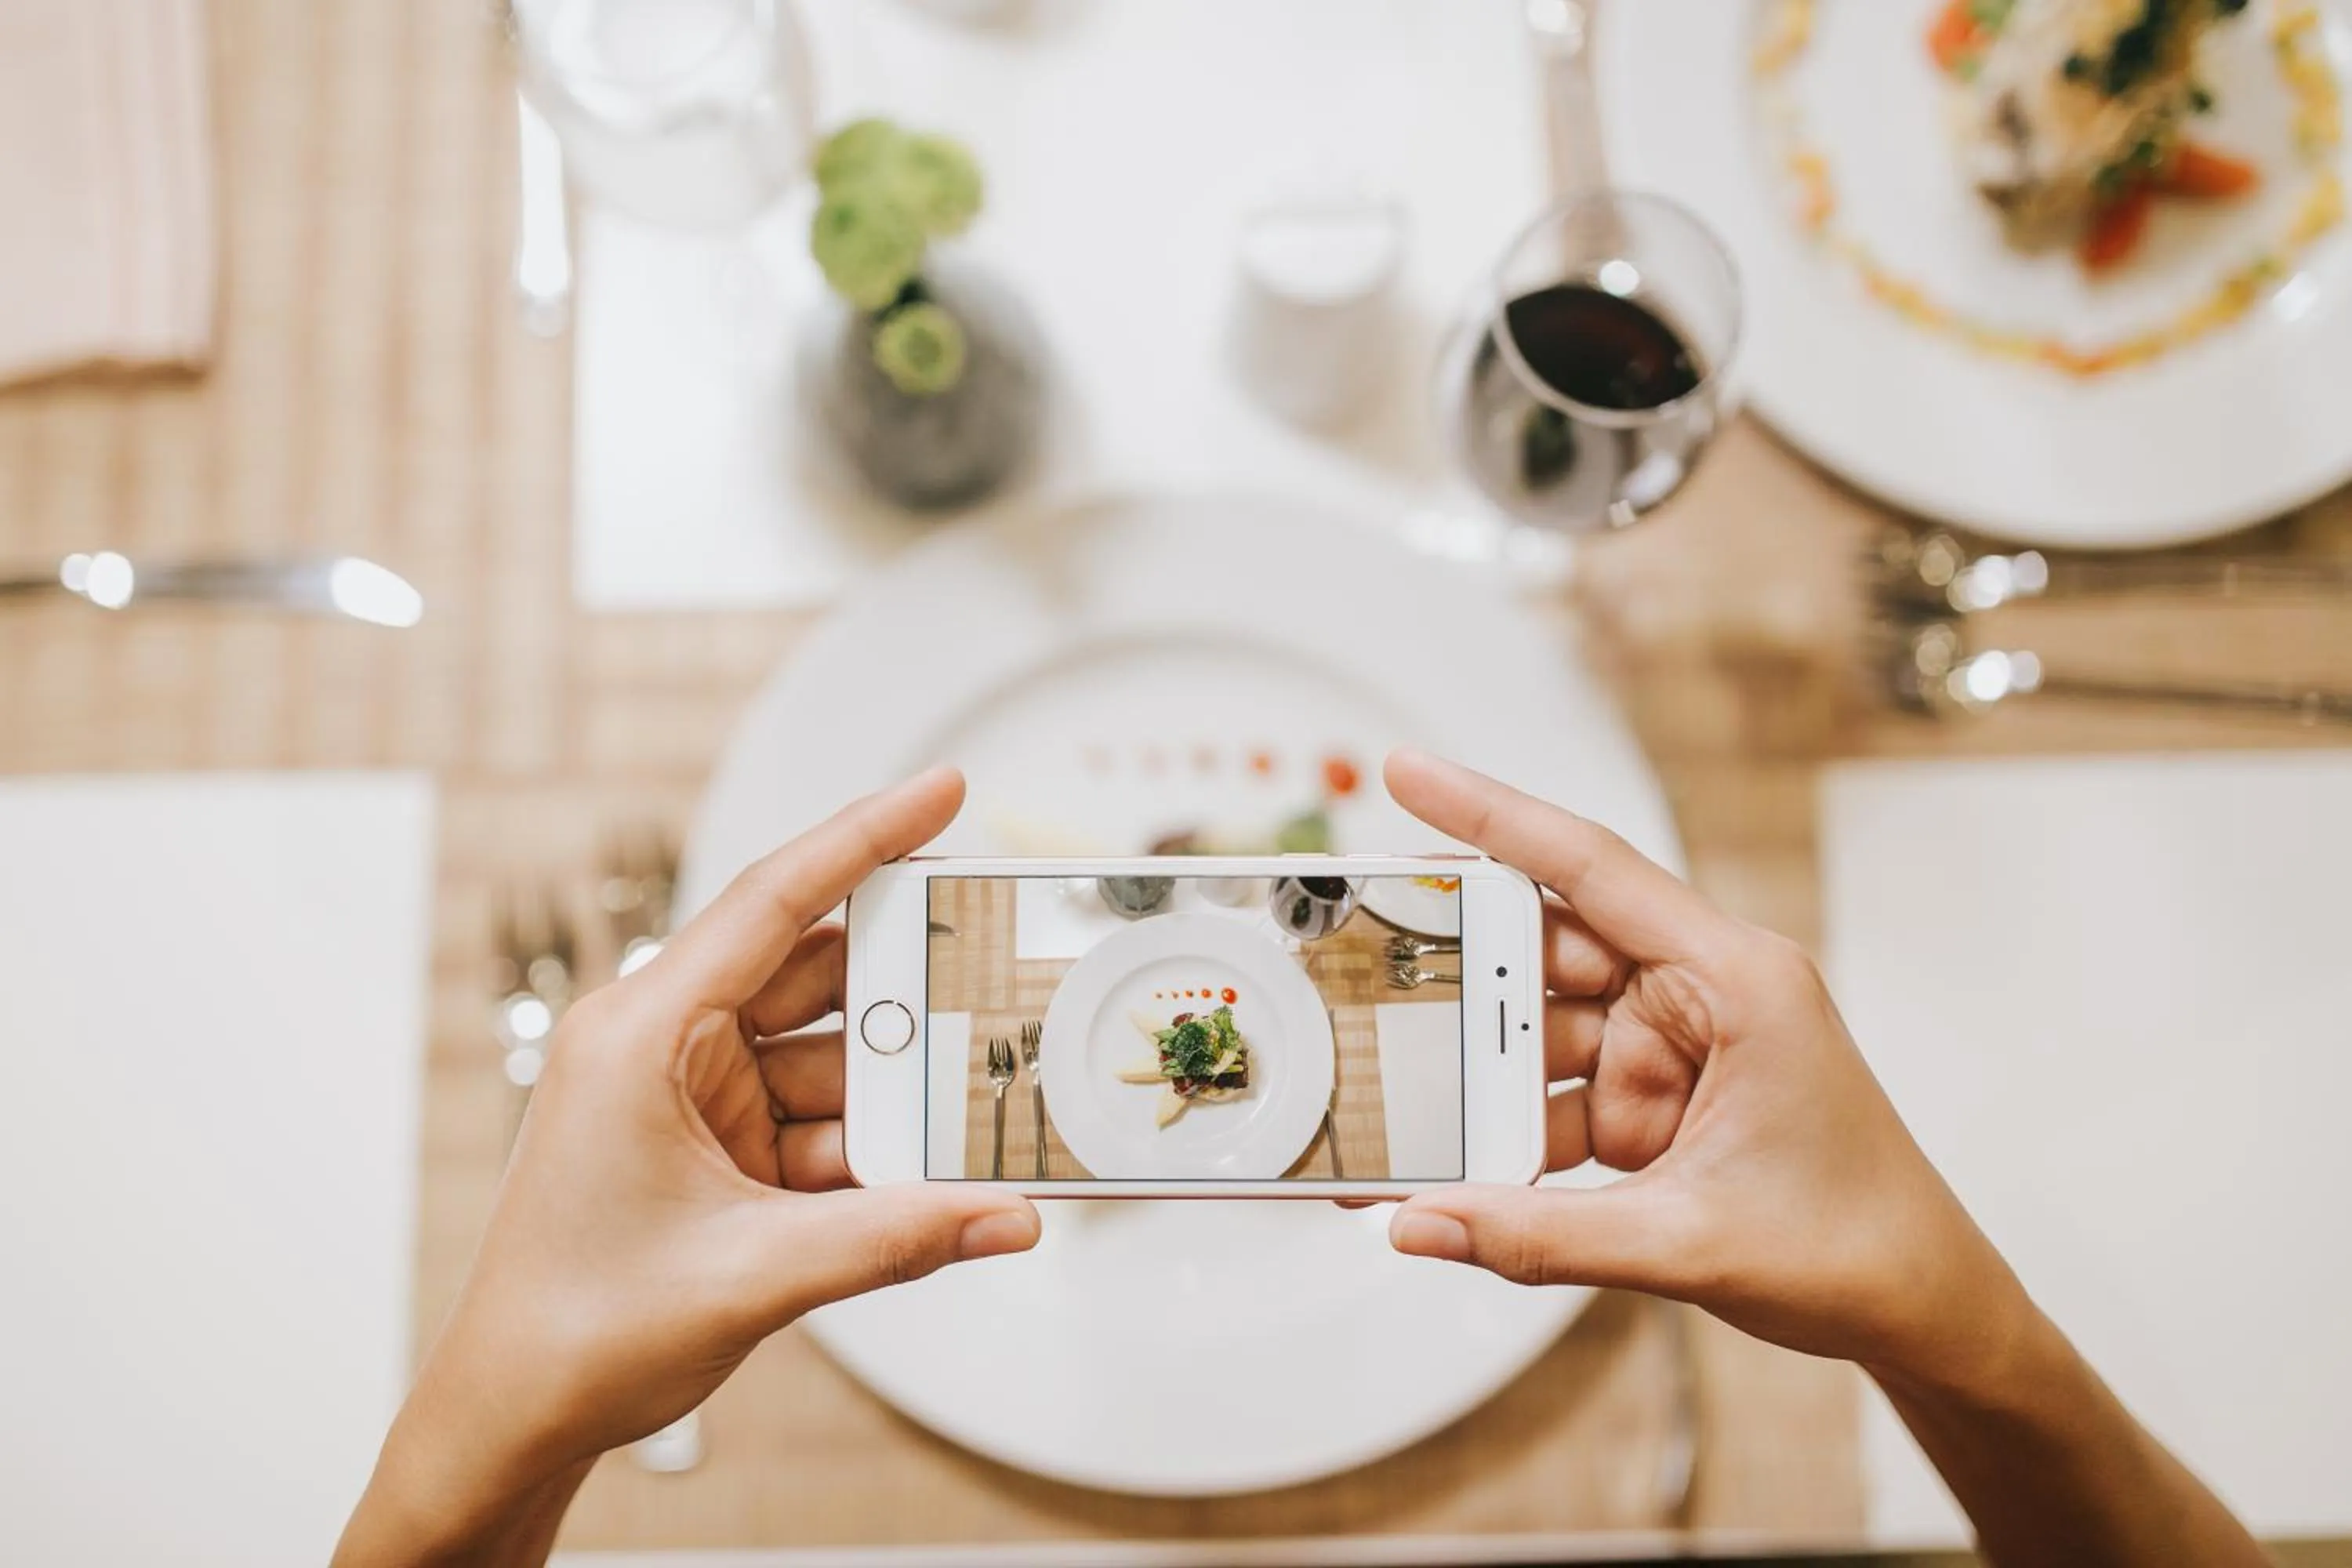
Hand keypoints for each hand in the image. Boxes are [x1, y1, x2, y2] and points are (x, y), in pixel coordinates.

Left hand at [338, 769, 1037, 1565]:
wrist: (513, 1417)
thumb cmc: (578, 1328)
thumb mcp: (753, 1276)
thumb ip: (894, 1238)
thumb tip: (1010, 1218)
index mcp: (640, 1033)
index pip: (773, 902)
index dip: (865, 836)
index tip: (944, 787)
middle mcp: (664, 1045)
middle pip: (819, 975)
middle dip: (914, 983)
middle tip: (1008, 968)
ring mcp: (692, 1097)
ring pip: (832, 1056)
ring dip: (903, 1085)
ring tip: (993, 1095)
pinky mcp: (717, 1148)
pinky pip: (821, 1121)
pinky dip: (876, 1145)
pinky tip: (937, 1169)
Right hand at [1381, 749, 2030, 1388]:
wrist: (1923, 1310)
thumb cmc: (1855, 1244)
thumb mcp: (1687, 1240)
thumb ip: (1542, 1236)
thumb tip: (1418, 1224)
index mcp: (1738, 980)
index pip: (1593, 868)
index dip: (1491, 813)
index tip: (1407, 772)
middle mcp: (1703, 995)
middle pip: (1548, 949)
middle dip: (1455, 963)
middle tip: (1357, 958)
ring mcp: (1677, 1048)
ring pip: (1541, 1030)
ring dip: (1476, 1068)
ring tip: (1388, 1092)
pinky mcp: (1657, 1102)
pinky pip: (1557, 1095)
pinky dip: (1507, 1127)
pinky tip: (1451, 1161)